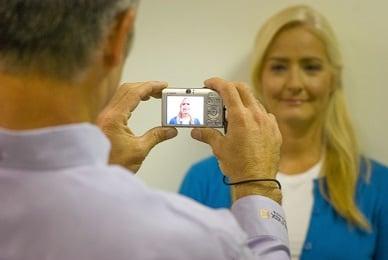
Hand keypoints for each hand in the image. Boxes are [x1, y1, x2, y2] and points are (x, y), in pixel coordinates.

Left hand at [97, 81, 176, 172]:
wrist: (95, 176)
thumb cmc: (111, 165)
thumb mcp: (139, 150)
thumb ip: (156, 136)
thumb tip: (170, 130)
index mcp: (114, 118)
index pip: (134, 93)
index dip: (151, 86)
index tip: (163, 86)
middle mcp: (107, 114)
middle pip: (127, 89)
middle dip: (146, 87)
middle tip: (161, 90)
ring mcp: (104, 117)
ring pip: (122, 94)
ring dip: (139, 91)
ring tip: (153, 95)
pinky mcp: (105, 122)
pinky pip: (119, 102)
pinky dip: (132, 99)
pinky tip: (139, 103)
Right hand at [191, 78, 281, 201]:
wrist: (258, 181)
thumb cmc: (239, 166)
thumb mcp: (219, 148)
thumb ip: (207, 134)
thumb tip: (196, 131)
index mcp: (240, 117)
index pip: (228, 89)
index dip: (216, 83)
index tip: (209, 84)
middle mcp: (256, 115)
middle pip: (243, 89)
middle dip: (230, 87)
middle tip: (219, 94)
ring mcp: (268, 122)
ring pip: (254, 101)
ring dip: (242, 101)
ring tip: (232, 111)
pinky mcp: (275, 130)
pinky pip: (265, 114)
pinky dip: (255, 113)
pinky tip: (248, 123)